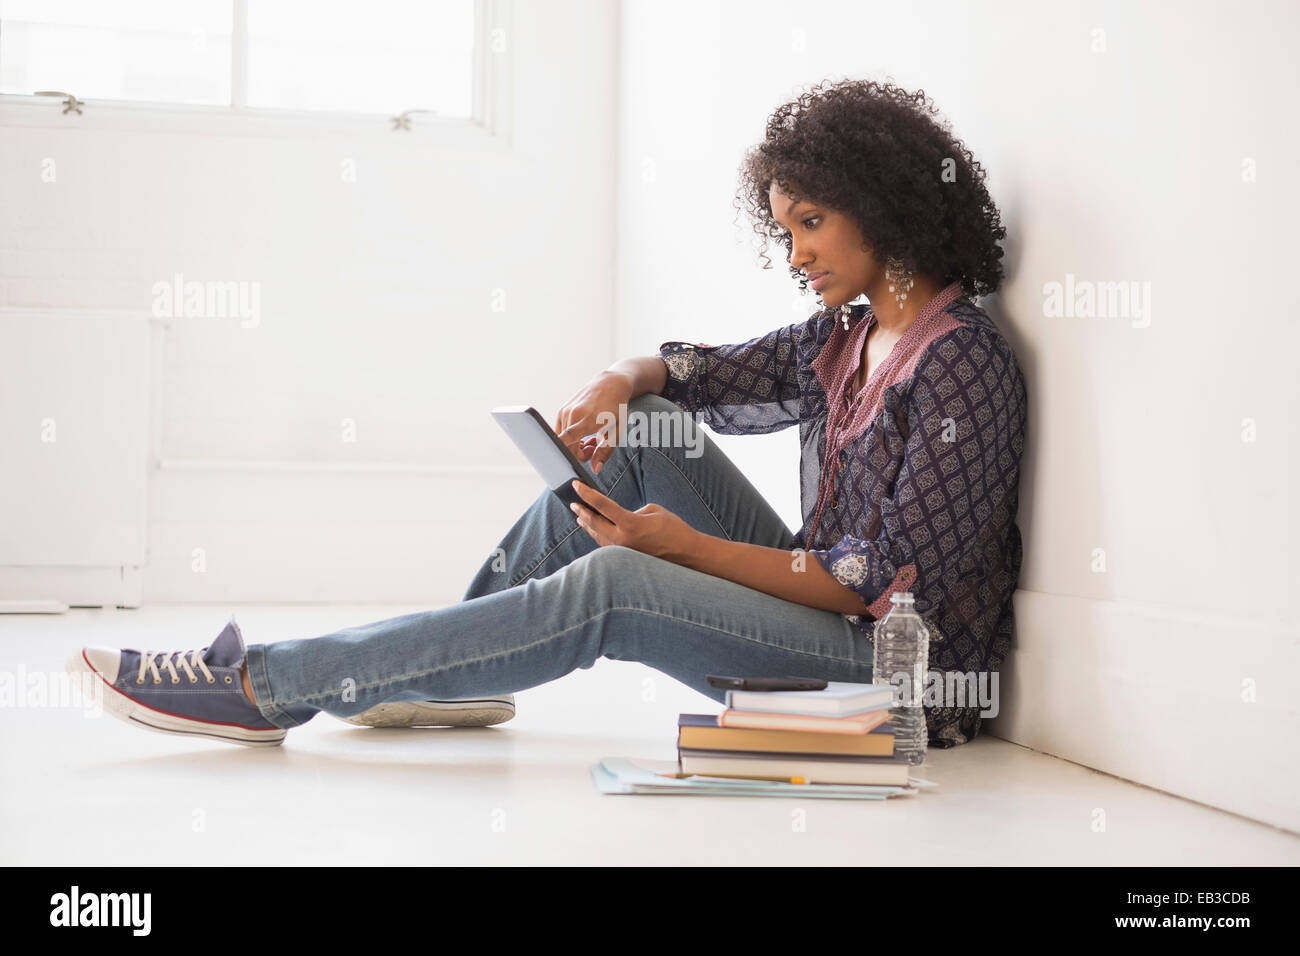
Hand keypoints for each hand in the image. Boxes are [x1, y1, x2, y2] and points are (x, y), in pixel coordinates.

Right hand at [553, 371, 634, 474]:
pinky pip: (561, 432)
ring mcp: (565, 411)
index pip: (566, 439)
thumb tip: (595, 469)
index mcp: (587, 420)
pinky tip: (583, 433)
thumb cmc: (617, 408)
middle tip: (594, 448)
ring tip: (591, 439)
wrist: (610, 384)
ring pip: (562, 440)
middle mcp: (572, 414)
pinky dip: (570, 437)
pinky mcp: (562, 410)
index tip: (576, 459)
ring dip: (575, 445)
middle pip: (566, 446)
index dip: (566, 453)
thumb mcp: (616, 431)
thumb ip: (605, 451)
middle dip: (579, 453)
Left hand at [568, 480, 698, 561]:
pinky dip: (598, 536)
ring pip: (598, 536)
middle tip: (573, 503)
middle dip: (582, 512)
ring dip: (588, 525)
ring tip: (580, 517)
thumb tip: (621, 518)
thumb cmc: (674, 529)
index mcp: (630, 523)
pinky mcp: (627, 558)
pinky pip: (607, 545)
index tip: (576, 485)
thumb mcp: (653, 510)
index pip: (601, 505)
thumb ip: (632, 512)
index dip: (586, 494)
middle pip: (594, 523)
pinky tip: (596, 532)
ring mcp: (624, 551)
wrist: (687, 553)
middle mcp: (623, 539)